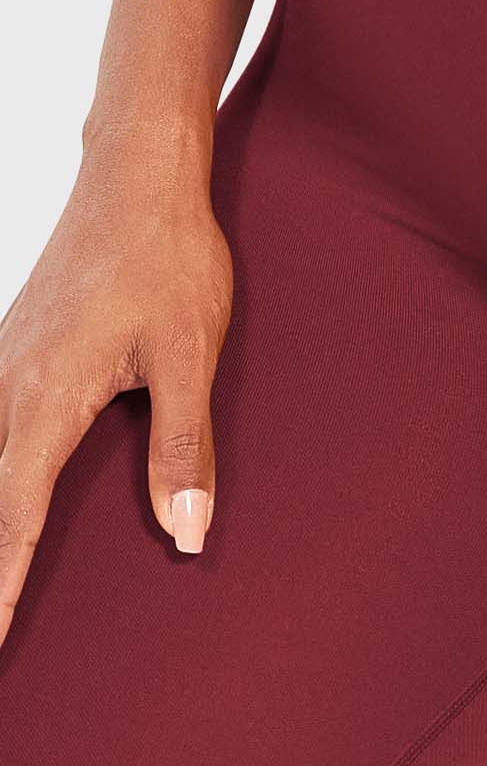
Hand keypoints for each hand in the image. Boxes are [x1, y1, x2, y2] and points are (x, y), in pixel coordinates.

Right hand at [0, 150, 231, 648]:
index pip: (12, 518)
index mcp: (46, 400)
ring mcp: (4, 366)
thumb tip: (186, 532)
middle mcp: (7, 388)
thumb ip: (184, 447)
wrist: (137, 179)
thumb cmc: (168, 261)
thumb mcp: (190, 356)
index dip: (0, 587)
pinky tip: (3, 488)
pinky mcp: (15, 349)